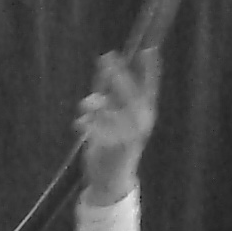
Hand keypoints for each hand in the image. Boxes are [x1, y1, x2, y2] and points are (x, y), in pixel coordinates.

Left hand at [74, 47, 158, 204]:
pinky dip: (84, 123)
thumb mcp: (117, 117)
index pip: (150, 89)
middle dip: (117, 75)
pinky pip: (93, 125)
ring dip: (93, 104)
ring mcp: (128, 135)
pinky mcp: (112, 146)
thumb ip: (111, 92)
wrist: (111, 180)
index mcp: (145, 116)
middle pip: (130, 93)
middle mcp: (141, 124)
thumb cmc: (115, 144)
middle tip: (107, 56)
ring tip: (85, 106)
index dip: (150, 70)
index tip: (148, 50)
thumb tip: (106, 62)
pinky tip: (81, 126)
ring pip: (108, 108)